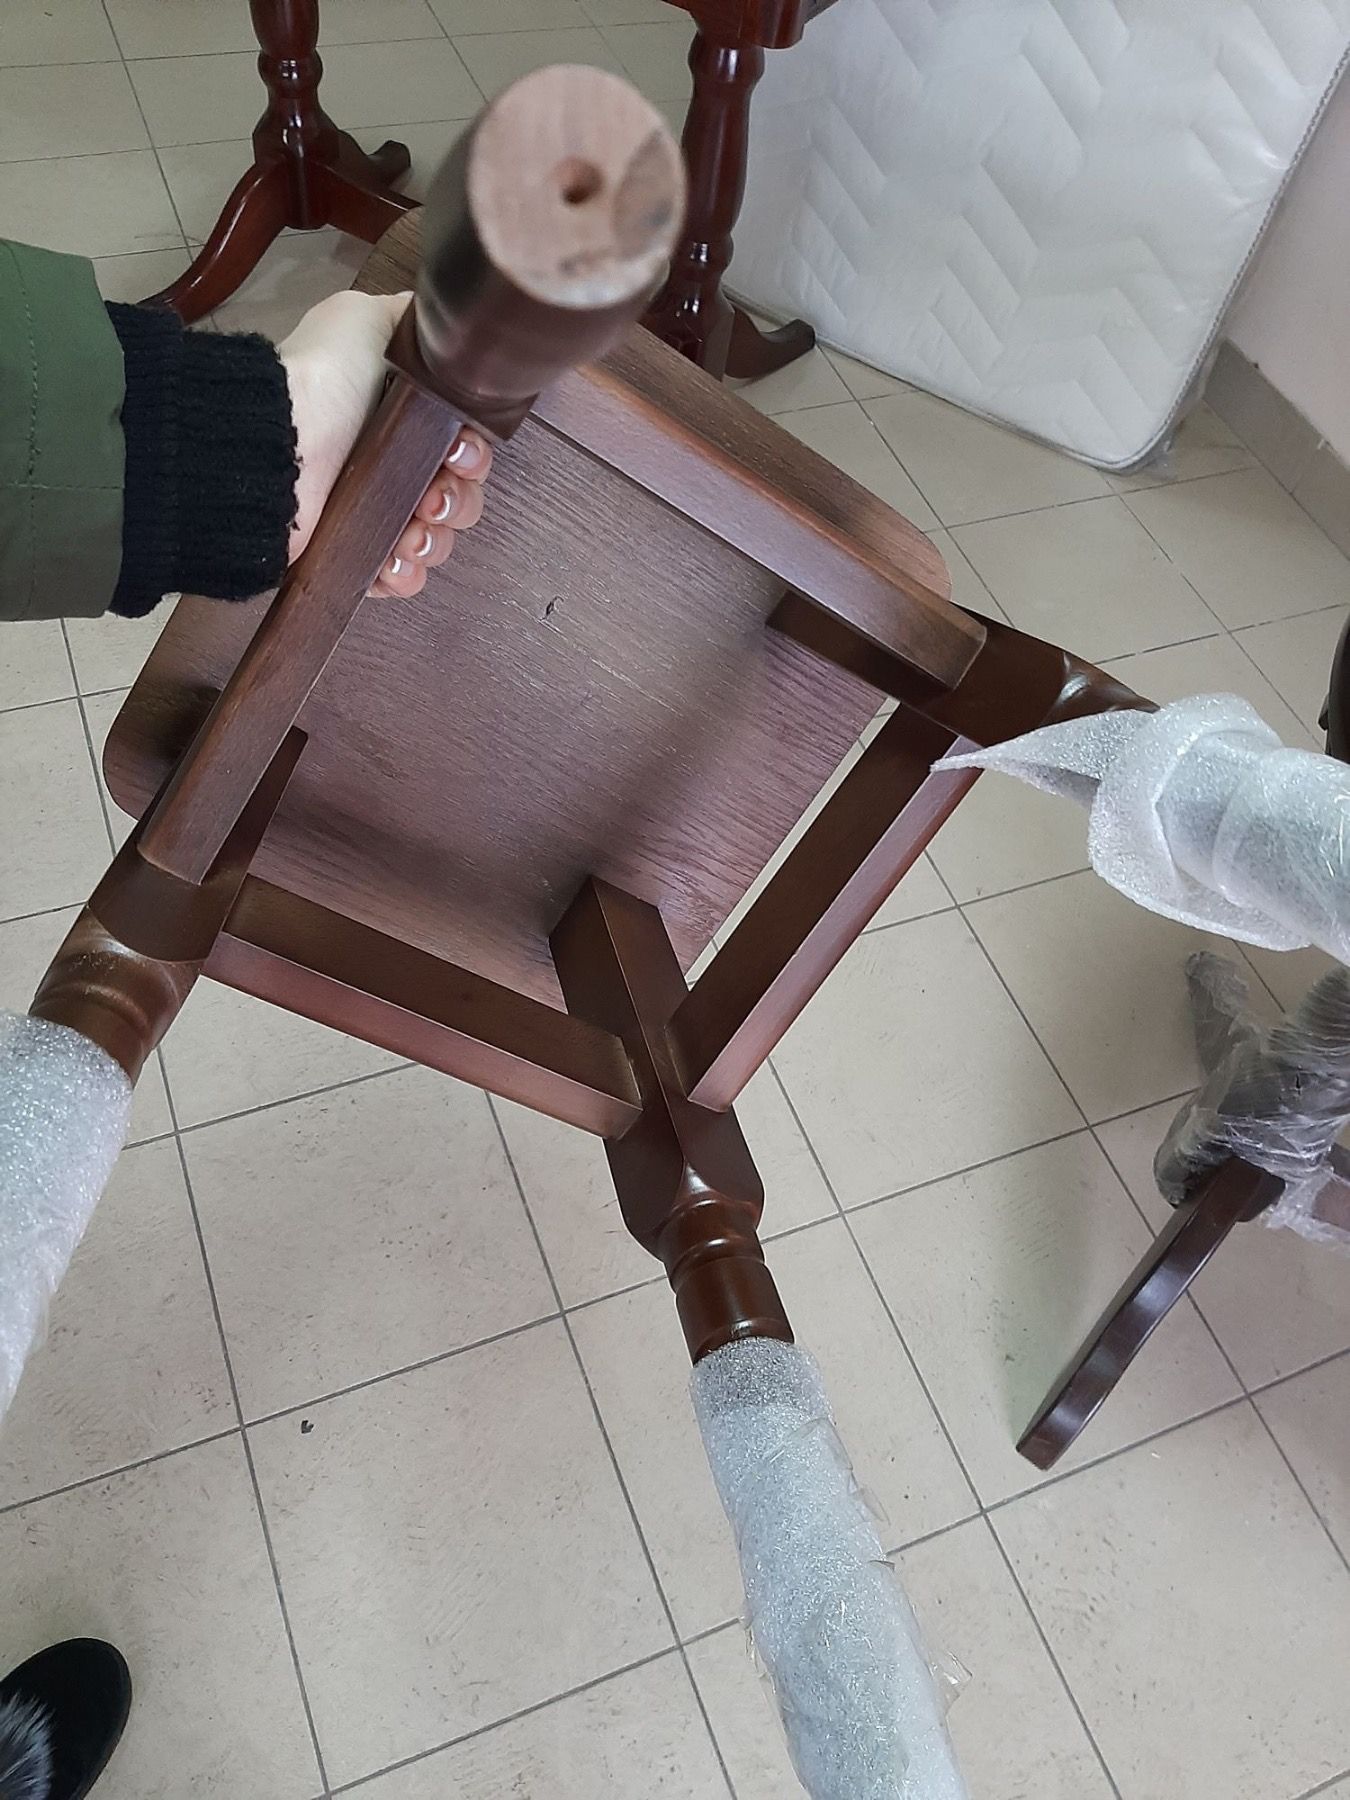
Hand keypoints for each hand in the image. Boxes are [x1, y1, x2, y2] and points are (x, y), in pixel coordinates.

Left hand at [277, 290, 492, 597]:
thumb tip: (440, 332)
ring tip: (412, 532)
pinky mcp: (352, 556)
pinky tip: (393, 561)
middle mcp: (390, 467)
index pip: (463, 448)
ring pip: (436, 542)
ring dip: (435, 540)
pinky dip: (405, 573)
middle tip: (432, 495)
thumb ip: (409, 321)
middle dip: (458, 501)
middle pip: (458, 498)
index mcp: (402, 420)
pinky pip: (402, 577)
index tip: (459, 453)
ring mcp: (371, 515)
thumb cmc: (324, 380)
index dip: (473, 455)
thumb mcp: (364, 320)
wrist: (274, 442)